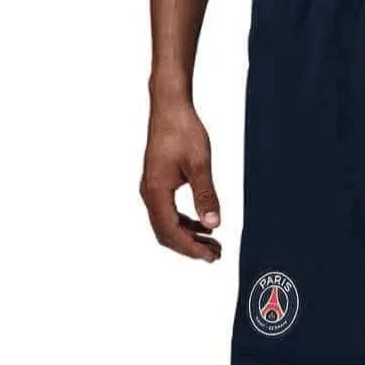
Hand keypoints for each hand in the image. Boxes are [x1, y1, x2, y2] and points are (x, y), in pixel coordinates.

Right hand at [140, 98, 221, 261]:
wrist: (170, 107)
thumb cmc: (183, 131)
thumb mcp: (200, 165)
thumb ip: (206, 195)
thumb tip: (213, 225)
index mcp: (156, 191)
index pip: (171, 231)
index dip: (191, 248)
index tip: (211, 257)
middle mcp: (149, 193)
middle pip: (167, 233)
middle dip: (191, 247)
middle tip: (216, 255)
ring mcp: (152, 189)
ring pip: (167, 225)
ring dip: (189, 237)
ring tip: (213, 244)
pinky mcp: (158, 184)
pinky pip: (169, 213)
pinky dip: (186, 224)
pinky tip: (204, 226)